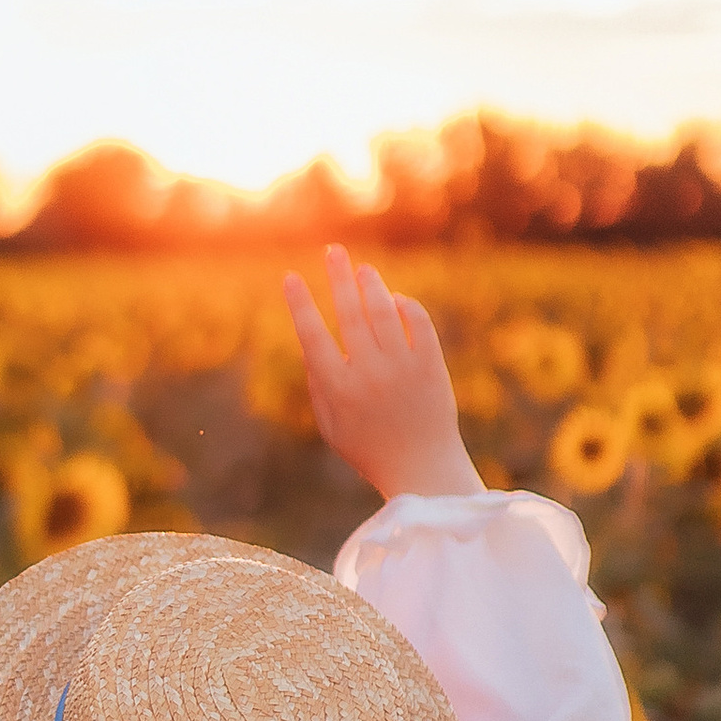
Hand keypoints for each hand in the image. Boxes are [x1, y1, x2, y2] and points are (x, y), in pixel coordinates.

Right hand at [283, 246, 483, 502]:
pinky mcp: (431, 367)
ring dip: (371, 285)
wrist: (423, 469)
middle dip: (337, 276)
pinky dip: (406, 306)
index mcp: (337, 389)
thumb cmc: (370, 450)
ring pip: (384, 311)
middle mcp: (368, 373)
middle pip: (349, 312)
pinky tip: (396, 300)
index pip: (311, 335)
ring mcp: (402, 368)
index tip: (290, 277)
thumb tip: (309, 343)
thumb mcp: (331, 427)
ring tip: (363, 269)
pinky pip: (418, 323)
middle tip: (332, 251)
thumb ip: (317, 386)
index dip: (299, 303)